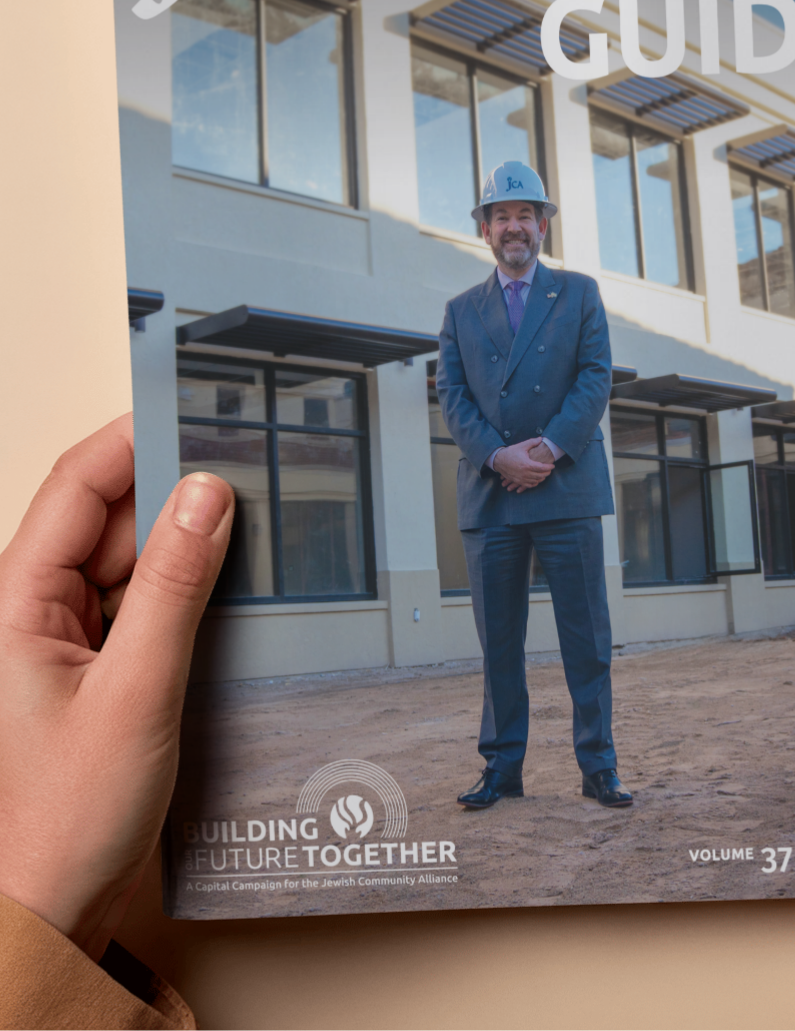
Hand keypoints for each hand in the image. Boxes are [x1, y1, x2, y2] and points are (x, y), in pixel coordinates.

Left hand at [0, 415, 233, 959]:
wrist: (49, 908)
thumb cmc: (61, 820)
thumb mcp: (135, 692)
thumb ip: (175, 587)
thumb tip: (207, 497)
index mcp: (15, 601)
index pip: (77, 485)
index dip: (134, 438)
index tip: (195, 412)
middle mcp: (34, 608)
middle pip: (109, 515)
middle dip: (174, 490)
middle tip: (247, 473)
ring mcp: (64, 636)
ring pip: (131, 557)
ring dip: (185, 544)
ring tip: (247, 530)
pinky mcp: (95, 665)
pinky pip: (142, 601)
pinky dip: (184, 588)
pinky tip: (227, 588)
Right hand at [494, 437, 553, 492]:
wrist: (498, 460)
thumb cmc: (510, 452)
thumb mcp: (521, 446)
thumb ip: (532, 442)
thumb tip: (541, 439)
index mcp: (527, 464)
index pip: (542, 468)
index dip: (549, 467)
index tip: (553, 465)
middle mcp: (524, 473)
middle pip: (540, 475)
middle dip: (547, 473)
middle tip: (550, 470)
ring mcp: (521, 479)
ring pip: (535, 481)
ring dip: (541, 478)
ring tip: (544, 474)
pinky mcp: (517, 481)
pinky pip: (528, 485)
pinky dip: (534, 483)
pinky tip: (537, 480)